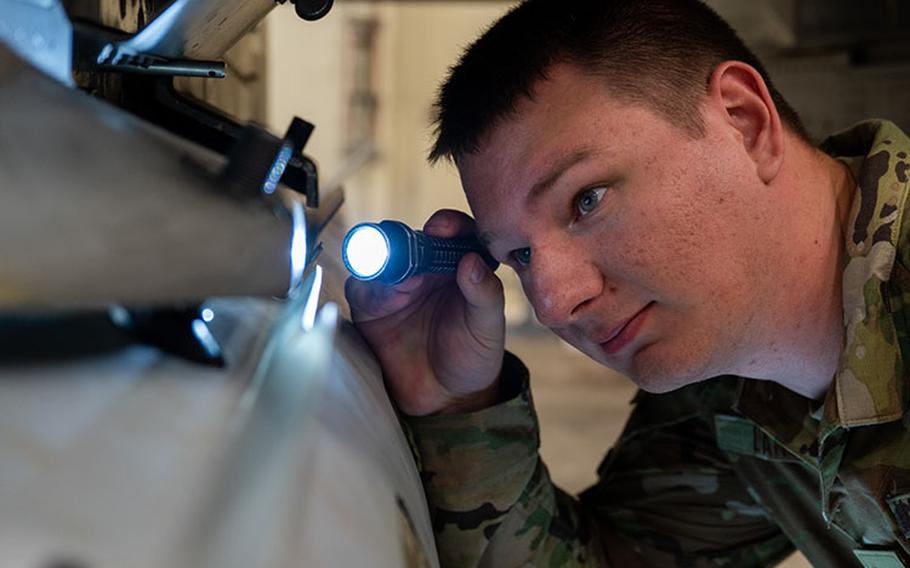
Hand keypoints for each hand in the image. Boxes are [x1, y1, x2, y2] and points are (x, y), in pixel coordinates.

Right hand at [345, 209, 505, 415]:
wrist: (446, 398)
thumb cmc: (472, 357)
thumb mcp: (488, 327)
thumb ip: (485, 294)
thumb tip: (471, 261)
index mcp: (459, 266)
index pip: (453, 233)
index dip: (448, 224)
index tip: (442, 227)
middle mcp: (426, 271)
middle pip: (412, 240)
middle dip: (410, 241)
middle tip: (416, 251)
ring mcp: (397, 288)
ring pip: (383, 259)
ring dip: (388, 262)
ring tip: (404, 282)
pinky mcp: (372, 308)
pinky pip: (362, 288)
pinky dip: (369, 287)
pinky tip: (384, 299)